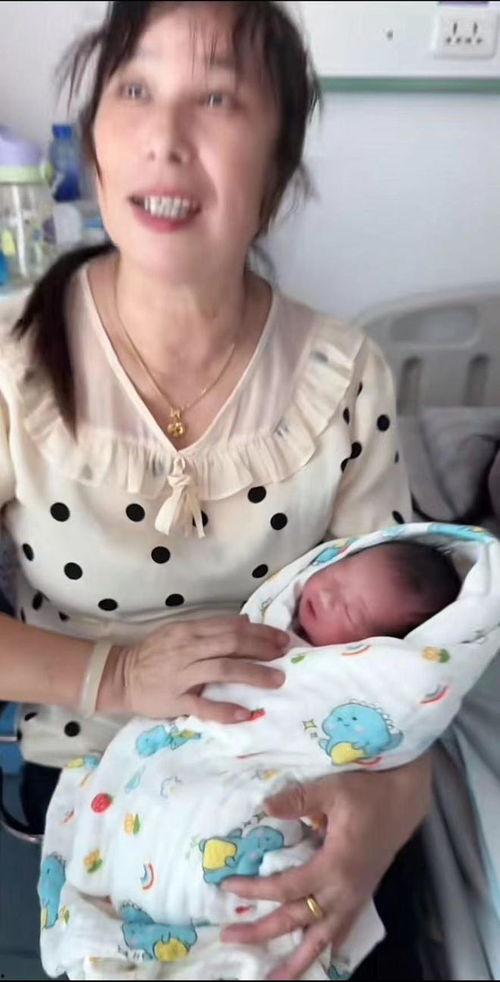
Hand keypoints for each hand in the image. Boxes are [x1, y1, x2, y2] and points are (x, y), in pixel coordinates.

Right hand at [100, 615, 287, 721]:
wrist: (121, 676)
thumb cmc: (154, 654)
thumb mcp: (181, 632)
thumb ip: (211, 627)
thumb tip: (245, 621)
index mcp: (189, 630)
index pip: (231, 628)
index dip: (259, 632)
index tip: (281, 638)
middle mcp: (188, 649)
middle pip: (231, 644)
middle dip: (262, 649)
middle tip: (286, 655)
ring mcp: (181, 675)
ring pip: (223, 670)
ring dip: (253, 674)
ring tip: (277, 680)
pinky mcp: (175, 700)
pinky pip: (203, 705)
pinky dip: (226, 710)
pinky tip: (246, 714)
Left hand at [221, 757, 430, 979]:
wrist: (404, 799)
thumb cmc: (369, 791)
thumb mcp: (332, 789)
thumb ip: (298, 801)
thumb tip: (265, 807)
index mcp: (335, 867)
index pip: (286, 888)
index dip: (254, 890)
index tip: (227, 887)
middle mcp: (344, 891)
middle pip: (297, 920)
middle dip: (262, 932)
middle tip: (229, 937)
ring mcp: (355, 897)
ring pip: (322, 939)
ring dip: (297, 960)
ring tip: (274, 979)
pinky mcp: (362, 896)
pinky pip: (341, 931)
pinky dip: (325, 948)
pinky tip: (314, 959)